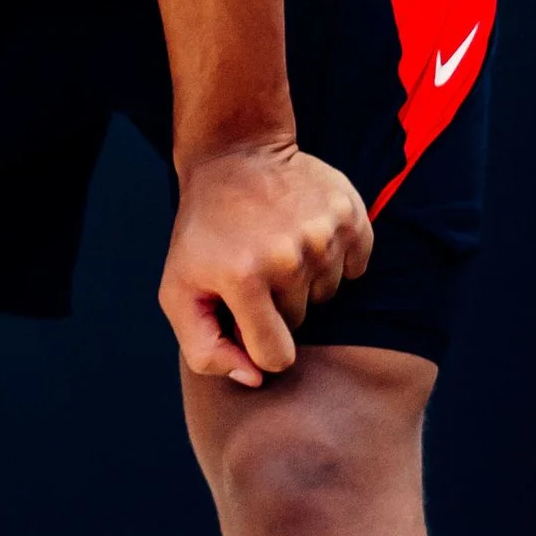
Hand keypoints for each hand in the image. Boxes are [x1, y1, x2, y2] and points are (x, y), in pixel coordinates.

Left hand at [160, 142, 371, 386]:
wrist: (235, 156)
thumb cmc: (203, 235)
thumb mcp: (178, 292)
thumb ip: (204, 350)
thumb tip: (255, 379)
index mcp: (244, 278)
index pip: (275, 356)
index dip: (259, 346)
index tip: (245, 319)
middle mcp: (289, 256)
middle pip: (302, 322)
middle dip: (277, 306)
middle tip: (254, 267)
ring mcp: (324, 232)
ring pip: (328, 294)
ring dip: (304, 280)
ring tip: (276, 247)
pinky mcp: (351, 214)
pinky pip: (357, 267)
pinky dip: (334, 258)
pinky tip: (304, 234)